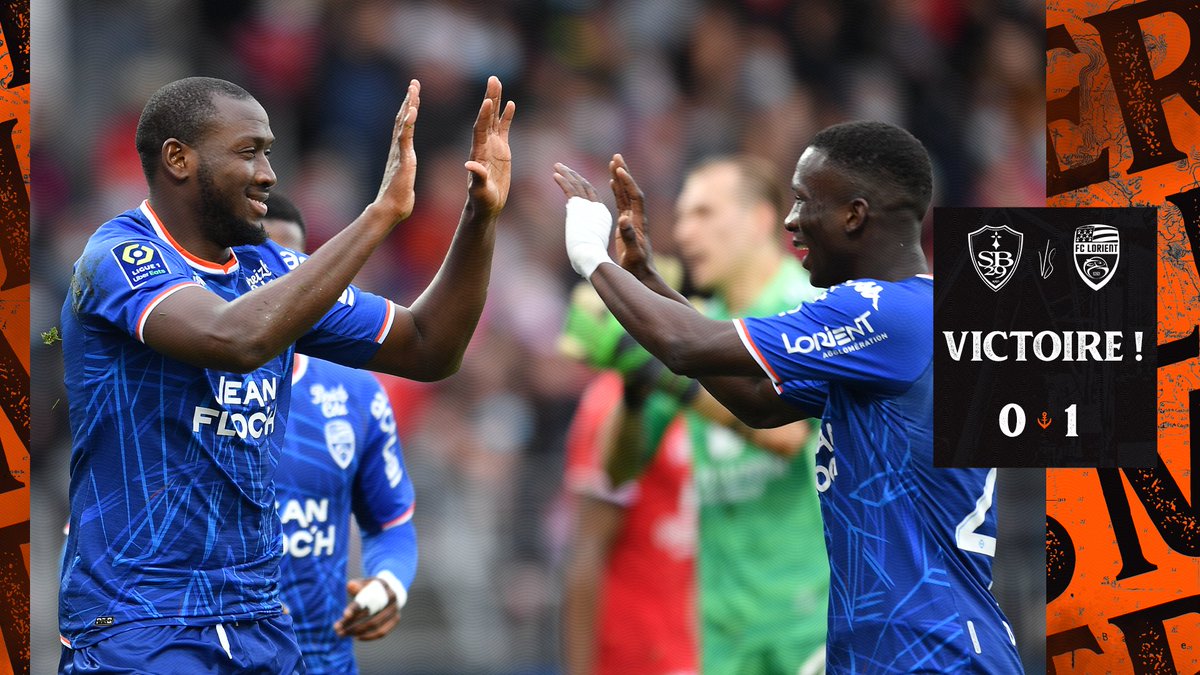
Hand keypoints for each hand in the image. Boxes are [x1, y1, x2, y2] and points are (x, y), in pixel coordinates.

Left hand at [333, 577, 400, 640]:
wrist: (391, 589)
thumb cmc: (371, 587)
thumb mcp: (364, 583)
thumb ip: (356, 585)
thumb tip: (350, 586)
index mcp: (382, 585)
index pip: (367, 598)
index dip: (356, 607)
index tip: (344, 615)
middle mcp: (391, 597)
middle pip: (370, 614)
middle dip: (352, 623)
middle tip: (337, 629)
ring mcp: (395, 609)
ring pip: (375, 625)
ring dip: (357, 631)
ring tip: (343, 634)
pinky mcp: (396, 619)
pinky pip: (382, 632)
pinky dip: (369, 637)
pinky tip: (356, 637)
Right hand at [373, 80, 420, 223]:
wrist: (390, 210)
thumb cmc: (397, 201)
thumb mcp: (404, 181)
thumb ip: (404, 174)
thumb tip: (403, 176)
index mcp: (400, 152)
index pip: (404, 126)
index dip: (408, 110)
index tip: (413, 96)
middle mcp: (398, 148)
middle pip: (402, 118)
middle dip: (408, 99)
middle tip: (414, 83)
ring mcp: (399, 152)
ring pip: (403, 123)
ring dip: (408, 104)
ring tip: (414, 88)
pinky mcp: (402, 159)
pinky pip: (405, 137)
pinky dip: (408, 122)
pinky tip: (412, 109)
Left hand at [465, 76, 515, 217]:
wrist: (486, 205)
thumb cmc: (482, 200)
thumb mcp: (480, 190)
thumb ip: (477, 177)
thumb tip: (470, 165)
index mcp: (478, 152)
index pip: (480, 129)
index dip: (483, 115)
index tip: (487, 100)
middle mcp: (484, 145)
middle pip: (486, 117)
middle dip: (490, 98)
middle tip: (492, 79)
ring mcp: (492, 146)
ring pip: (494, 118)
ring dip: (496, 101)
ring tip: (497, 82)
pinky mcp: (501, 150)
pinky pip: (504, 129)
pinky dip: (506, 116)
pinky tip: (511, 104)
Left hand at [554, 163, 613, 277]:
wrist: (590, 258)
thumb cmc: (588, 259)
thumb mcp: (587, 248)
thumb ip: (583, 242)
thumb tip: (577, 250)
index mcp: (601, 216)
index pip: (592, 196)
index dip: (583, 185)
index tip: (574, 178)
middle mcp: (596, 208)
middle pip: (585, 186)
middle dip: (574, 175)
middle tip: (563, 167)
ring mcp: (588, 206)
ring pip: (577, 184)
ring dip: (566, 173)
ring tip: (556, 165)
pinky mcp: (579, 207)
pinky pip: (570, 189)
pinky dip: (563, 180)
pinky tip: (554, 174)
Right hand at [608, 154, 656, 279]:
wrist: (642, 275)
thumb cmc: (637, 267)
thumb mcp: (633, 253)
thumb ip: (629, 236)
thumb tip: (624, 219)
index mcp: (639, 222)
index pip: (635, 197)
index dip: (627, 183)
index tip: (619, 170)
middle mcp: (637, 217)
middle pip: (631, 190)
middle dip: (624, 173)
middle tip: (616, 156)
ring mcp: (632, 220)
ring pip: (626, 194)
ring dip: (620, 178)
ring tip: (614, 162)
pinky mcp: (627, 224)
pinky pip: (622, 203)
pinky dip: (617, 191)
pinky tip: (613, 183)